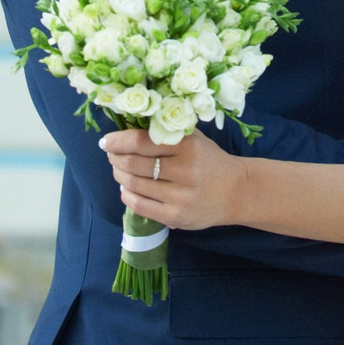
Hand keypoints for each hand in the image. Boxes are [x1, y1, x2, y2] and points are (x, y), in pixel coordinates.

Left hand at [104, 127, 241, 229]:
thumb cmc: (209, 160)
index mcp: (188, 146)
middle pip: (133, 164)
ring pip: (133, 184)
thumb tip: (126, 127)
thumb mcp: (194, 139)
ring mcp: (180, 197)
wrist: (237, 192)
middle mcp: (185, 171)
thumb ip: (166, 131)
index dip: (117, 141)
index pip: (141, 141)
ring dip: (119, 175)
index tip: (106, 141)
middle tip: (111, 155)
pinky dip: (127, 195)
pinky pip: (140, 206)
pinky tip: (127, 188)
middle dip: (115, 158)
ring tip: (119, 170)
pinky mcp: (176, 217)